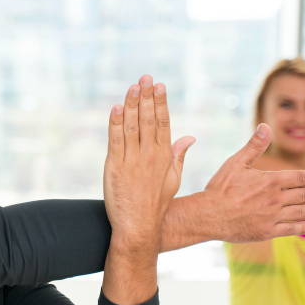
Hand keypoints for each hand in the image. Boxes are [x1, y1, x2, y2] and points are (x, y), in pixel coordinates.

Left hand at [104, 75, 194, 252]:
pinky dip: (115, 123)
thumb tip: (188, 137)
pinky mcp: (115, 166)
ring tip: (133, 86)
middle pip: (148, 119)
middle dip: (147, 96)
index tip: (160, 86)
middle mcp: (150, 155)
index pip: (163, 122)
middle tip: (146, 77)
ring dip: (131, 104)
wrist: (138, 226)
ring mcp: (132, 160)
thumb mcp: (173, 179)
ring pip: (132, 126)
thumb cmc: (155, 204)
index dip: (160, 103)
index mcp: (164, 156)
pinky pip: (115, 140)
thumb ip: (179, 155)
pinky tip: (116, 108)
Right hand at [199, 124, 304, 241]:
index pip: (301, 178)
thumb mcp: (235, 163)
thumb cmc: (219, 189)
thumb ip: (254, 146)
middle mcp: (275, 198)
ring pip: (303, 211)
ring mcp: (272, 216)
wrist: (207, 215)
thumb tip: (265, 126)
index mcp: (270, 180)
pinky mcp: (266, 231)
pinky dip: (304, 227)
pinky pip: (290, 229)